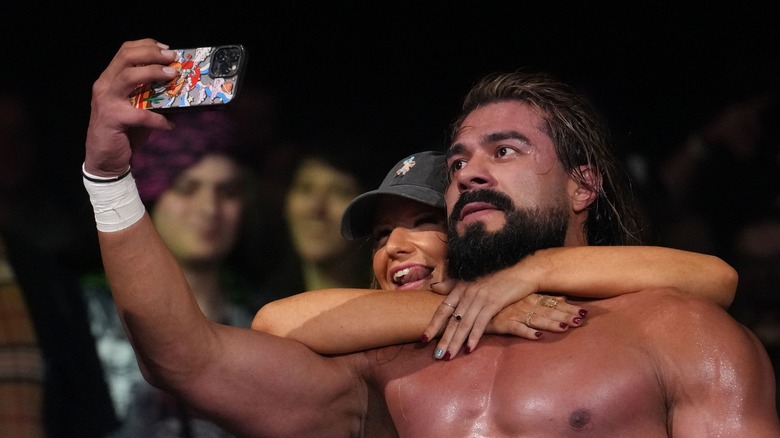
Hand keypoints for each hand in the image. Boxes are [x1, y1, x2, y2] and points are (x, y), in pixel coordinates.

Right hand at [84, 39, 177, 176]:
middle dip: (152, 54)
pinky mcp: (112, 119)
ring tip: (173, 76)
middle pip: (126, 57)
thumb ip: (150, 95)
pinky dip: (158, 118)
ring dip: (153, 73)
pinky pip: (140, 114)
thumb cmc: (124, 133)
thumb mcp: (136, 108)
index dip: (146, 46)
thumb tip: (178, 87)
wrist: (105, 160)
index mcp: (110, 79)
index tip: (167, 49)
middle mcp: (105, 86)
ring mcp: (106, 101)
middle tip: (173, 58)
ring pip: (128, 77)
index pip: (125, 51)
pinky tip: (169, 124)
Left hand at [423, 275, 585, 359]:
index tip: (424, 339)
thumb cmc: (497, 276)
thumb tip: (433, 287)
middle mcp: (467, 292)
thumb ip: (452, 285)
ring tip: (448, 356)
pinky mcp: (493, 302)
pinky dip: (474, 336)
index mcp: (461, 288)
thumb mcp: (472, 280)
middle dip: (443, 339)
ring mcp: (480, 297)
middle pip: (452, 319)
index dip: (433, 325)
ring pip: (464, 323)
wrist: (521, 270)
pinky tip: (469, 348)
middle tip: (436, 355)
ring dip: (455, 341)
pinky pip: (481, 322)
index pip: (443, 309)